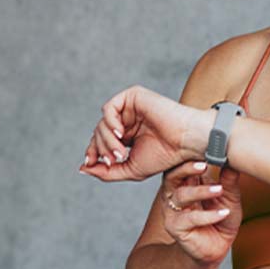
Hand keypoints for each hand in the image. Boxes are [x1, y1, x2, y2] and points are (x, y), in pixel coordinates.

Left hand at [79, 84, 209, 181]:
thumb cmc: (166, 155)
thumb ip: (107, 172)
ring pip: (102, 123)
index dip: (93, 153)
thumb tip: (83, 169)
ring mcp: (130, 108)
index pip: (101, 141)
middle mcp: (128, 120)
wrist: (186, 140)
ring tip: (119, 152)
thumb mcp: (131, 169)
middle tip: (114, 160)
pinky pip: (109, 108)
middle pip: (99, 133)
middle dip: (100, 149)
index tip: (89, 164)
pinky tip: (121, 133)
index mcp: (129, 135)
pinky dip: (110, 122)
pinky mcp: (133, 96)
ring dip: (106, 140)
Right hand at [161, 159, 242, 266]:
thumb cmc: (221, 219)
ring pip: (182, 196)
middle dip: (187, 168)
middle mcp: (176, 194)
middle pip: (173, 176)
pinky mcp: (176, 227)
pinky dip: (208, 215)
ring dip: (202, 191)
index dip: (192, 157)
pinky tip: (223, 213)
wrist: (216, 247)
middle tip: (205, 164)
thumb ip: (229, 181)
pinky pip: (190, 219)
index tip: (206, 148)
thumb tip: (232, 159)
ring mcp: (174, 211)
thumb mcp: (230, 198)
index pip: (184, 165)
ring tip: (219, 190)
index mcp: (187, 183)